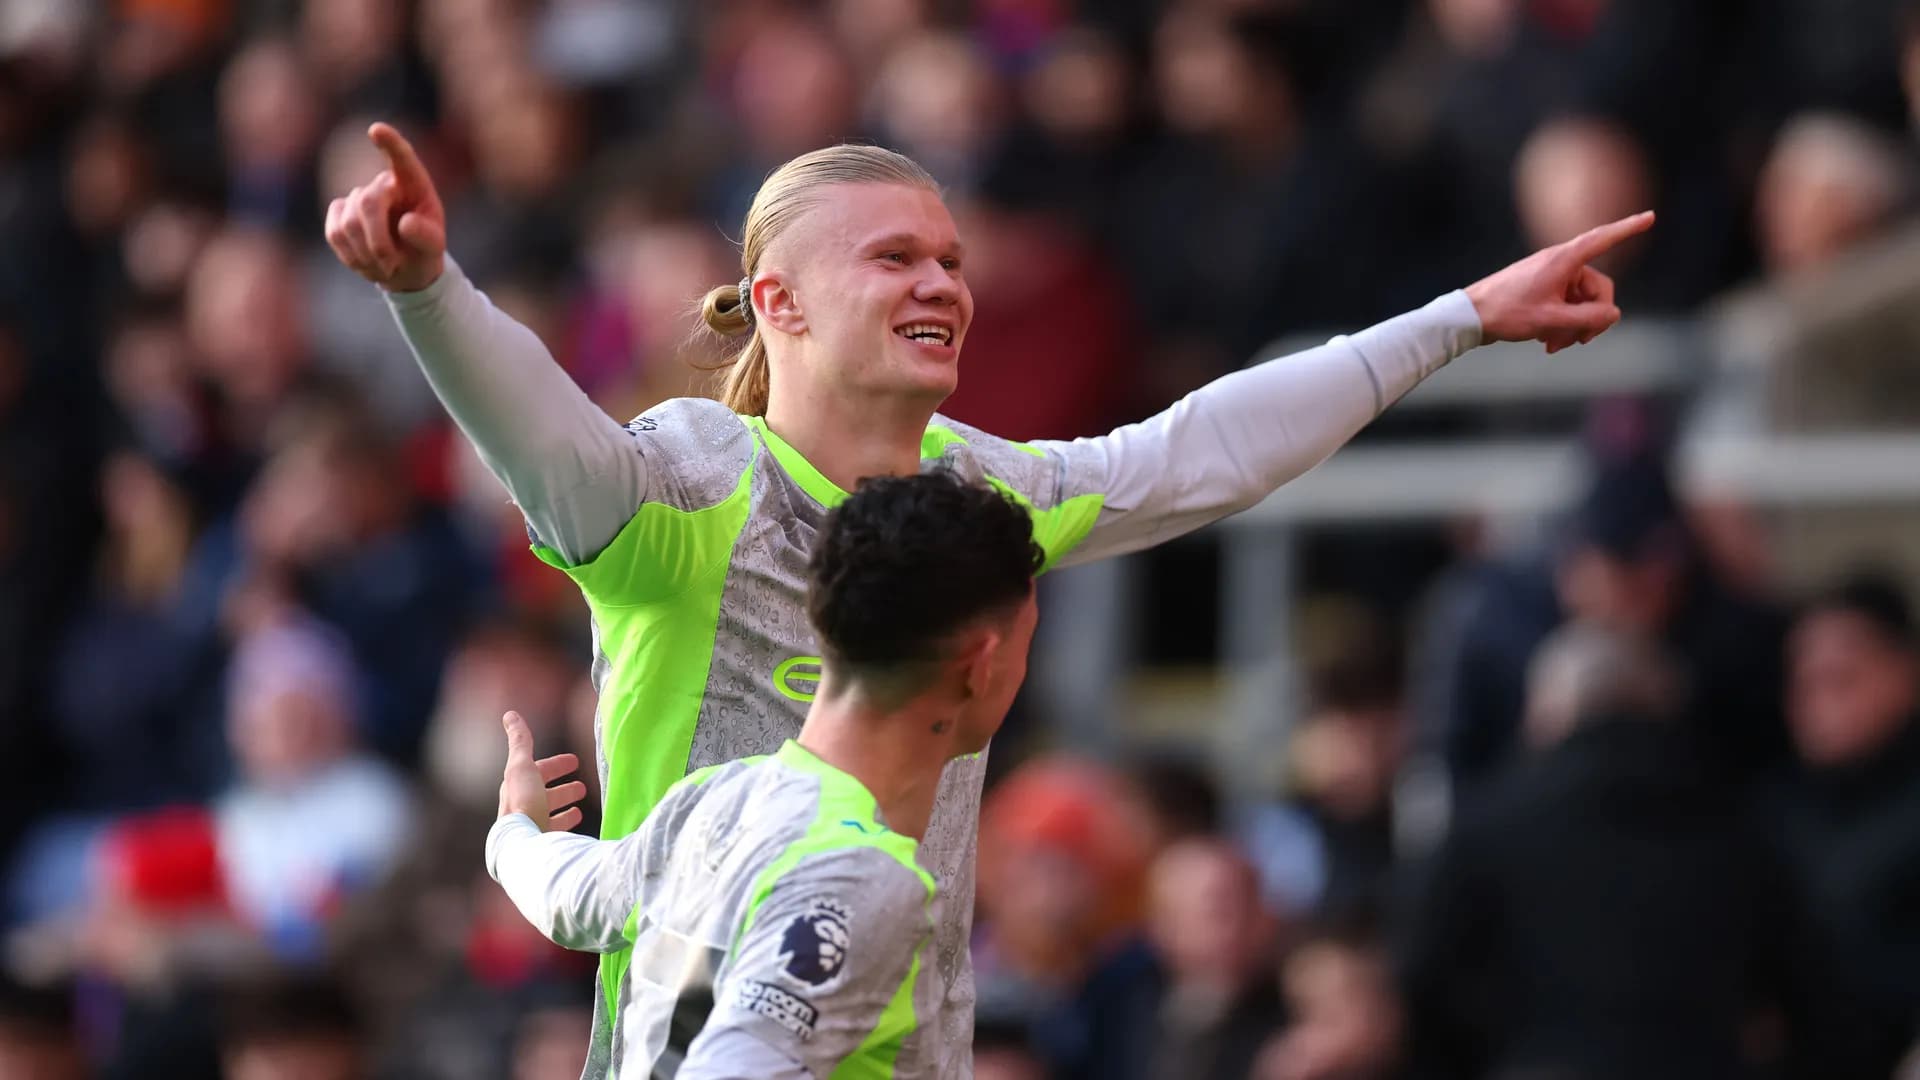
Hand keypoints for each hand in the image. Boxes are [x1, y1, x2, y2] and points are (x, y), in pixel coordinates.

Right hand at [324, 122, 446, 291]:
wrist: (404, 267)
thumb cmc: (424, 250)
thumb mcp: (435, 247)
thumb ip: (426, 236)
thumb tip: (405, 224)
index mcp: (413, 184)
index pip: (402, 158)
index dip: (390, 144)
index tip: (377, 130)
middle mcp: (384, 184)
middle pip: (367, 203)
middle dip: (377, 240)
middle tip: (392, 266)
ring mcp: (358, 196)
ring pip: (349, 223)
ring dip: (366, 253)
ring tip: (386, 266)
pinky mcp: (338, 212)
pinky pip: (335, 233)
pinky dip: (351, 255)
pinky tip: (366, 262)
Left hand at [498, 710, 586, 831]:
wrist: (522, 843)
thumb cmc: (523, 802)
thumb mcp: (522, 766)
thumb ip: (519, 741)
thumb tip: (509, 715)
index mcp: (518, 787)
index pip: (539, 771)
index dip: (556, 765)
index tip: (574, 761)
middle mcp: (523, 807)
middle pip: (545, 795)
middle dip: (563, 790)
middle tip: (581, 787)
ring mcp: (532, 826)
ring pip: (551, 814)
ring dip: (565, 809)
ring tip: (580, 809)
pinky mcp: (542, 842)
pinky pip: (558, 833)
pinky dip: (567, 826)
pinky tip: (578, 827)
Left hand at [1464, 211, 1654, 353]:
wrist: (1469, 317)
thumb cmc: (1506, 313)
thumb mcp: (1551, 320)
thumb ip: (1588, 318)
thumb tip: (1614, 314)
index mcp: (1563, 260)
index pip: (1603, 239)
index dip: (1629, 228)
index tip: (1651, 217)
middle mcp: (1559, 263)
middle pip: (1597, 288)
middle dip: (1591, 317)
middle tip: (1578, 342)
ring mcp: (1550, 276)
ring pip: (1580, 301)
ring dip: (1573, 326)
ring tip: (1553, 346)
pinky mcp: (1542, 289)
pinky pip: (1565, 305)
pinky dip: (1561, 324)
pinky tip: (1546, 342)